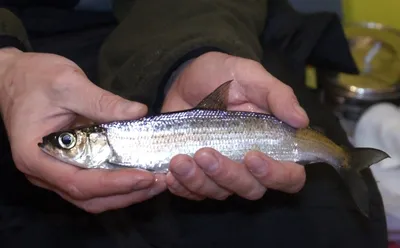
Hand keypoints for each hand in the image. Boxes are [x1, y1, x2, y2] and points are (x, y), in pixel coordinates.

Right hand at [0, 48, 165, 212]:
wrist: (14, 77)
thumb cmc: (34, 78)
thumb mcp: (68, 84)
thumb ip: (102, 101)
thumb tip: (139, 112)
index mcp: (37, 155)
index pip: (78, 182)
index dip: (114, 184)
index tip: (145, 176)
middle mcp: (44, 171)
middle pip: (89, 197)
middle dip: (127, 194)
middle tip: (160, 183)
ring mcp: (55, 171)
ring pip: (93, 196)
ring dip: (125, 193)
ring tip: (155, 182)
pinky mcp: (67, 165)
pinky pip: (93, 183)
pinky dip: (117, 184)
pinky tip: (139, 173)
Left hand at [162, 51, 308, 200]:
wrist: (187, 76)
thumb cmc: (224, 75)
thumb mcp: (250, 76)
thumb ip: (277, 95)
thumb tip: (301, 121)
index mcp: (271, 143)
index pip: (289, 175)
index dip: (276, 175)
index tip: (253, 156)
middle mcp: (249, 163)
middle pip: (251, 189)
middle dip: (228, 175)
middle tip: (205, 152)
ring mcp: (222, 171)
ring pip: (220, 193)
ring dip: (199, 181)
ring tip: (179, 159)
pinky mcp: (197, 173)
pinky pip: (192, 192)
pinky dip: (181, 187)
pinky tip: (168, 174)